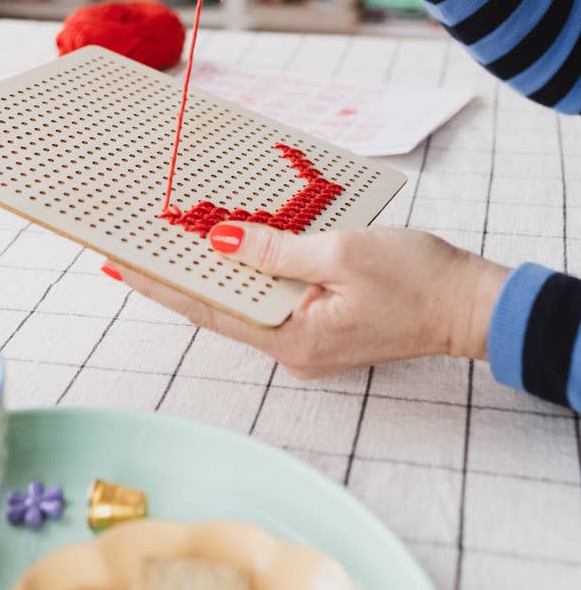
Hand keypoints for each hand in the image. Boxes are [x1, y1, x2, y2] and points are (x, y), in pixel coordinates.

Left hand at [107, 224, 509, 378]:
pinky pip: (273, 297)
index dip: (163, 284)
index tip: (122, 264)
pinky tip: (232, 250)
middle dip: (178, 277)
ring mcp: (308, 339)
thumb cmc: (416, 278)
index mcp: (295, 338)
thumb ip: (279, 250)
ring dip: (212, 273)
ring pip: (246, 301)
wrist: (467, 304)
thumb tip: (222, 241)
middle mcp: (294, 347)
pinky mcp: (321, 324)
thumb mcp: (343, 253)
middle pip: (223, 307)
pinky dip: (249, 272)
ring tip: (168, 246)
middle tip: (132, 249)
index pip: (212, 307)